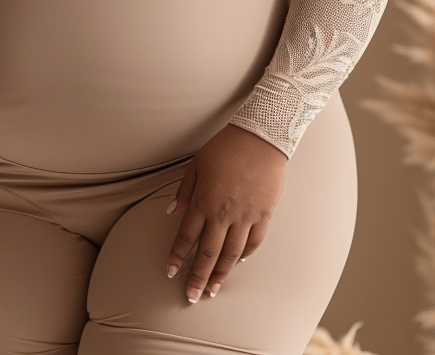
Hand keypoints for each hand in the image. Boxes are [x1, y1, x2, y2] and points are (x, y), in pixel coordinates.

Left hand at [166, 123, 287, 301]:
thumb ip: (184, 191)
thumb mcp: (197, 163)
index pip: (187, 236)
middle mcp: (223, 213)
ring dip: (221, 274)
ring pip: (231, 254)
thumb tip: (171, 212)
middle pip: (208, 253)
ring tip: (213, 290)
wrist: (261, 137)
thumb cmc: (225, 147)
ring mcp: (245, 216)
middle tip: (191, 296)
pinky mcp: (264, 214)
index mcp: (204, 200)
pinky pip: (254, 241)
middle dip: (198, 277)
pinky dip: (245, 255)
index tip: (170, 272)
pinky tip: (237, 263)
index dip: (178, 256)